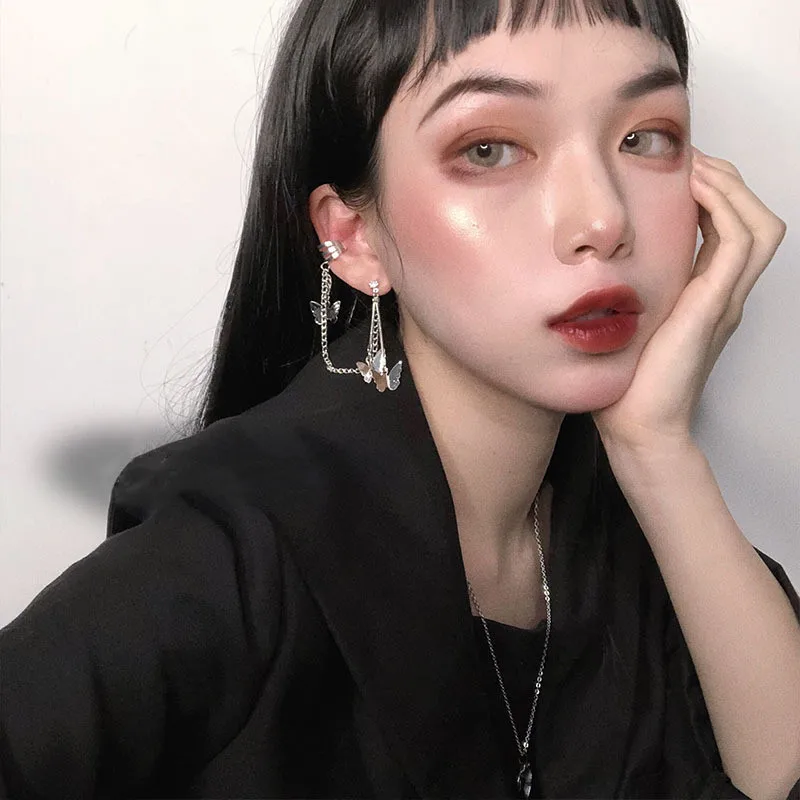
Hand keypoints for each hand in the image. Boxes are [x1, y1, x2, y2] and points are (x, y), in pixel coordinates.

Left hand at [592, 147, 786, 457]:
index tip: (675, 172)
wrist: (638, 426)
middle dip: (726, 181)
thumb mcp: (625, 322)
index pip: (728, 229)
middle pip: (754, 219)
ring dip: (730, 188)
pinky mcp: (714, 306)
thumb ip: (627, 292)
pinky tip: (691, 192)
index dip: (712, 194)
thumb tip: (593, 265)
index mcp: (705, 296)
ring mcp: (724, 300)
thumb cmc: (626, 382)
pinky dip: (723, 208)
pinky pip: (739, 242)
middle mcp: (722, 294)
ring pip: (759, 225)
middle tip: (688, 160)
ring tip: (693, 168)